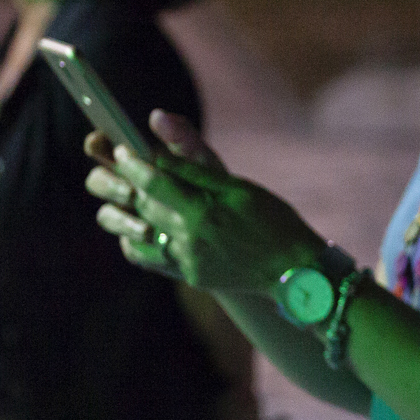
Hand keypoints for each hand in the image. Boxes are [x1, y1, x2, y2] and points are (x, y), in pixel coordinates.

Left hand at [85, 109, 324, 291]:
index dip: (134, 164)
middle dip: (132, 182)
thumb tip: (159, 143)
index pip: (154, 183)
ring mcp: (188, 261)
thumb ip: (196, 167)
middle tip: (127, 165)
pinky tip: (148, 226)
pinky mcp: (190, 276)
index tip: (124, 150)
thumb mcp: (241, 189)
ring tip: (138, 194)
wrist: (295, 271)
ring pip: (143, 231)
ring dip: (134, 211)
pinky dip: (141, 239)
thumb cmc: (274, 220)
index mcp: (205, 212)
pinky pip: (151, 258)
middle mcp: (191, 239)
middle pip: (145, 205)